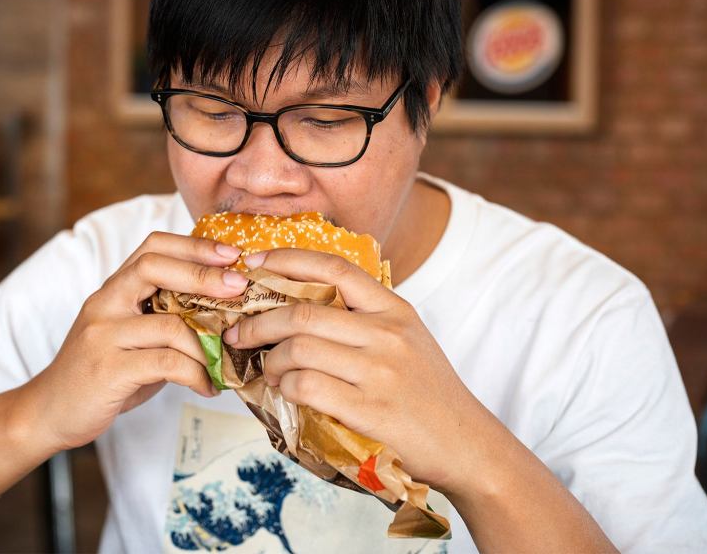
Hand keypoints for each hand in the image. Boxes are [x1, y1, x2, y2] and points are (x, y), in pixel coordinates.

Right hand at [15, 232, 248, 455]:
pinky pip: (166, 363)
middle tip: (240, 287)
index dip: (194, 246)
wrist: (49, 412)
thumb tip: (224, 309)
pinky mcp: (108, 370)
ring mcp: (103, 335)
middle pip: (154, 267)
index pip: (152, 247)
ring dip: (207, 345)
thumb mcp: (129, 335)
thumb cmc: (101, 373)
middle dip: (204, 274)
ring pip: (169, 324)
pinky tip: (207, 387)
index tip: (231, 254)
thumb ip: (163, 317)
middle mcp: (104, 304)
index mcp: (112, 289)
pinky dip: (196, 375)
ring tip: (223, 362)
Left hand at [223, 248, 505, 494]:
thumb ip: (364, 318)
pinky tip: (285, 390)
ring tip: (267, 369)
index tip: (252, 263)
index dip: (286, 259)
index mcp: (395, 308)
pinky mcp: (371, 410)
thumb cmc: (429, 393)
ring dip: (270, 360)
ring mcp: (380, 371)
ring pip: (299, 348)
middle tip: (238, 333)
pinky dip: (285, 387)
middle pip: (303, 312)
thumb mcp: (406, 339)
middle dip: (257, 322)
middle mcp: (387, 332)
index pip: (334, 267)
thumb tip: (296, 305)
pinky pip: (307, 387)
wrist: (468, 446)